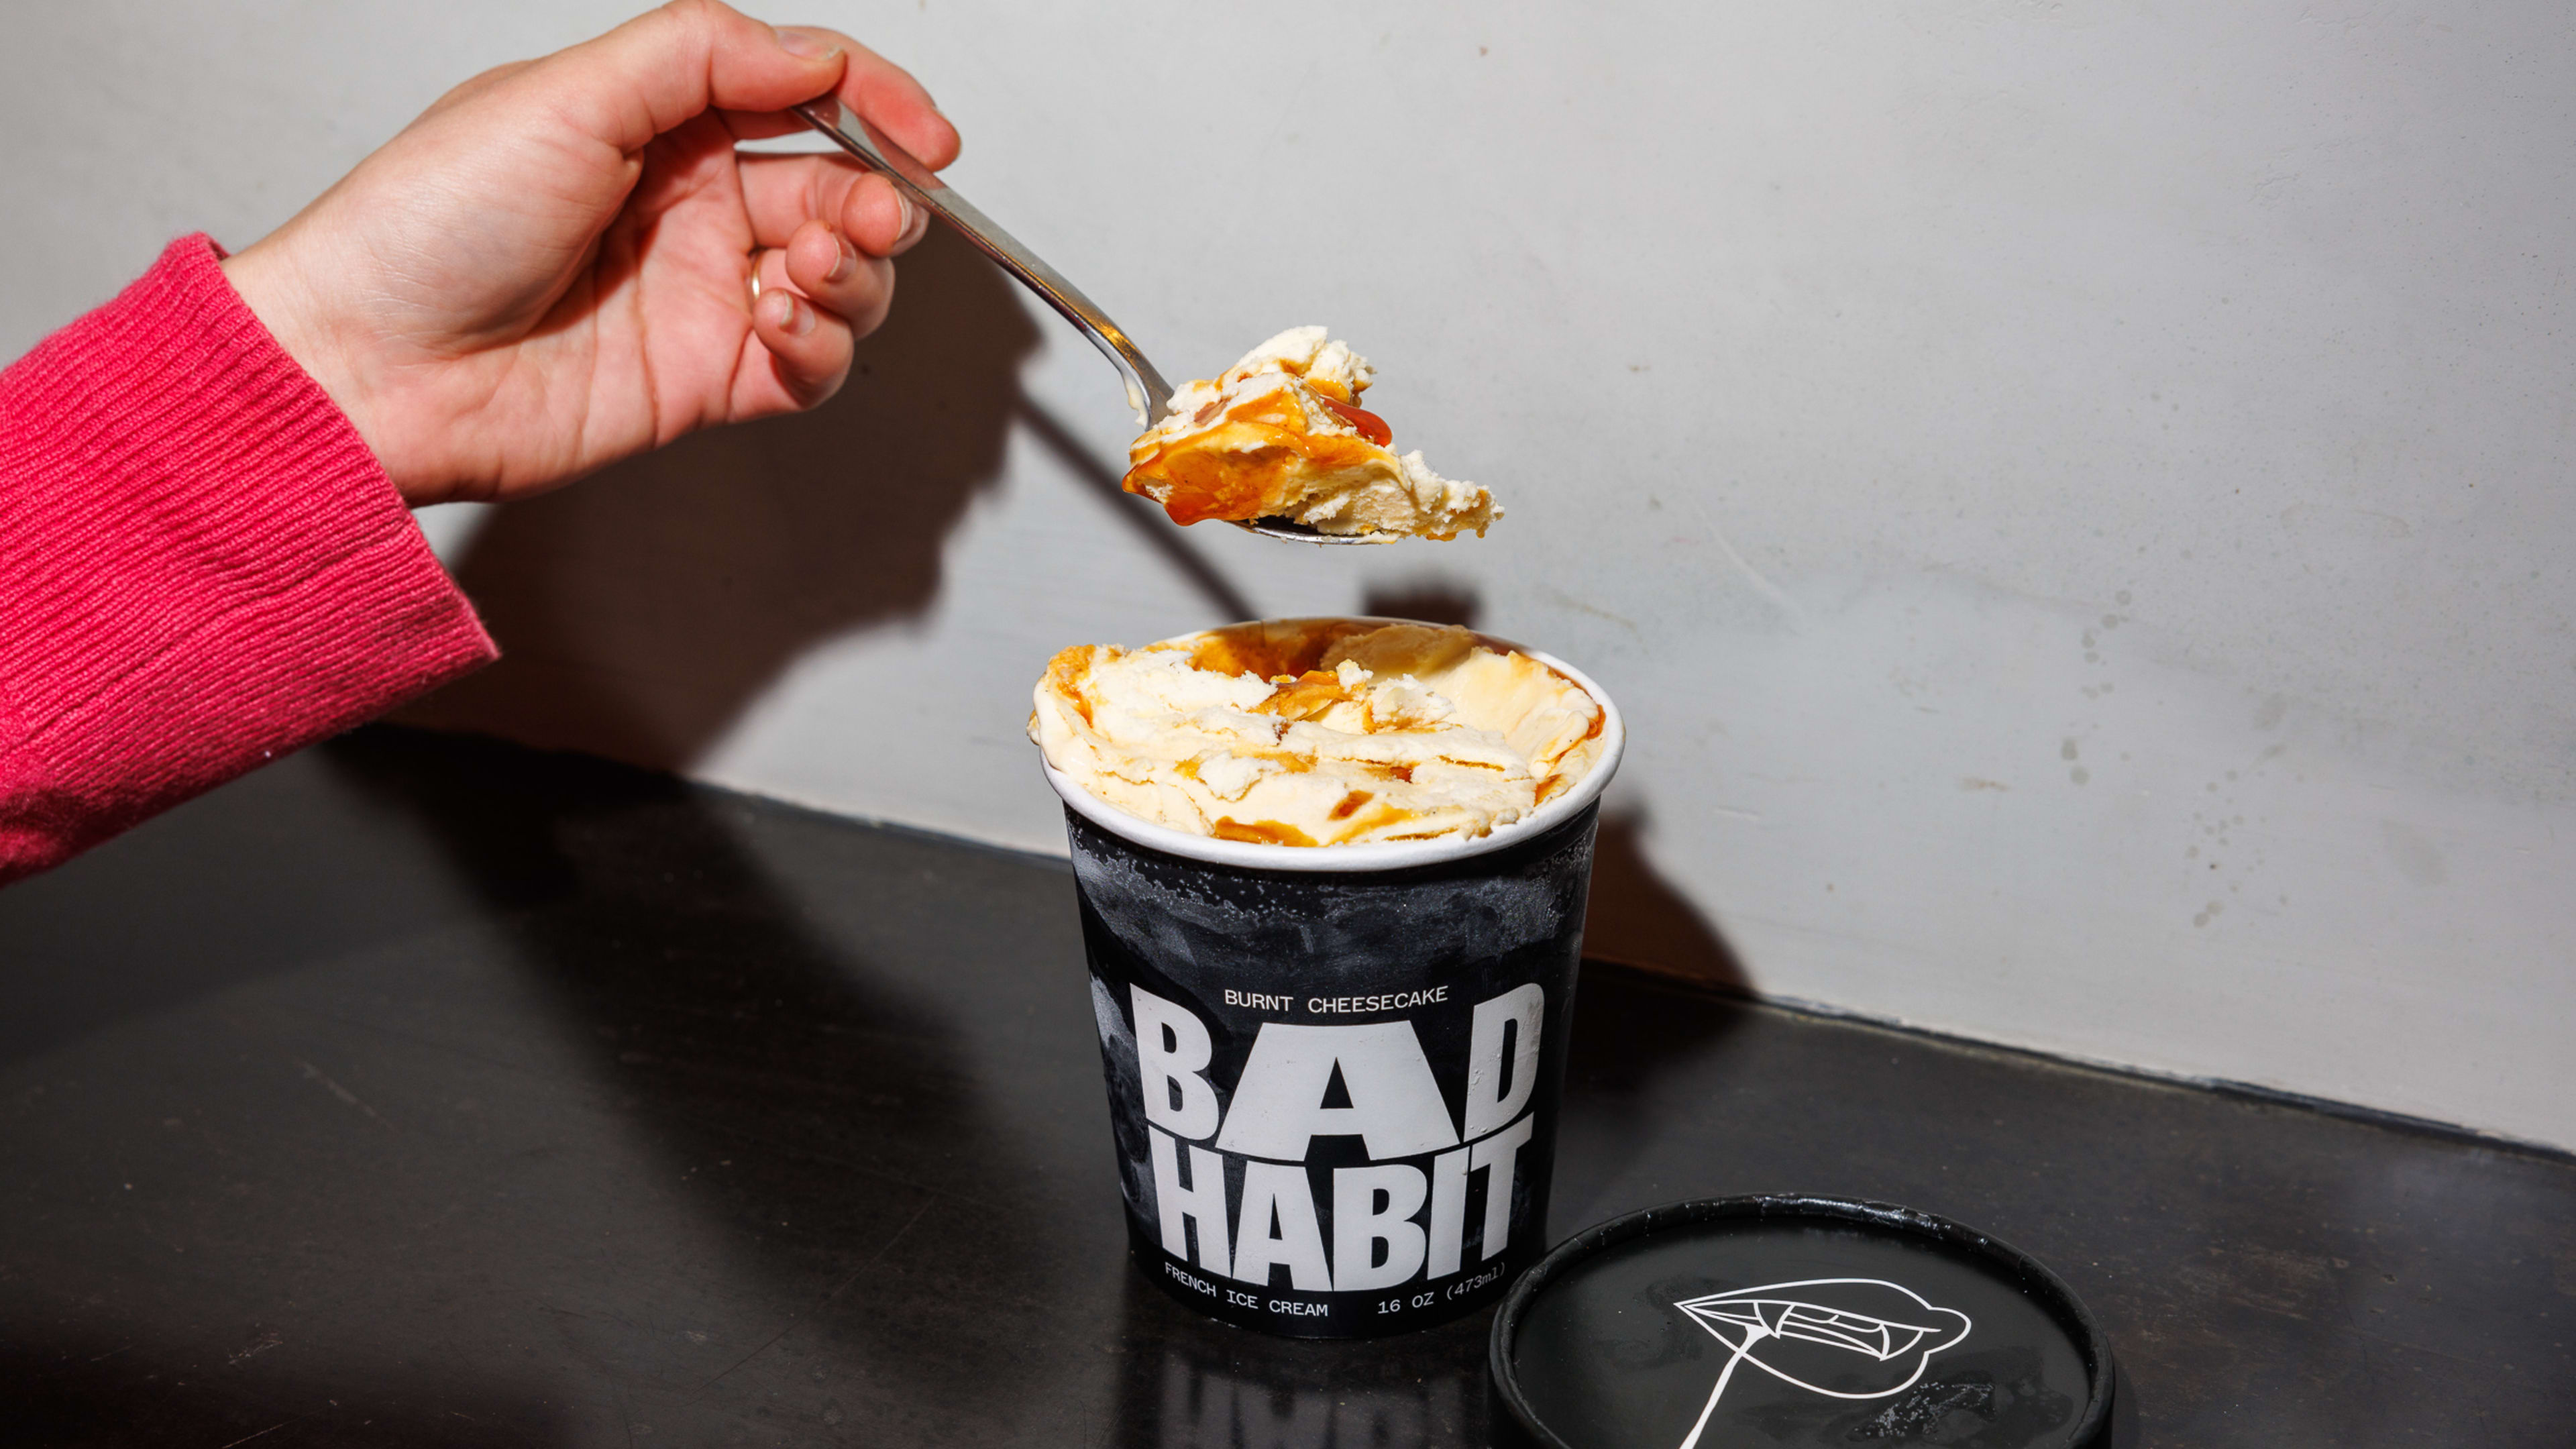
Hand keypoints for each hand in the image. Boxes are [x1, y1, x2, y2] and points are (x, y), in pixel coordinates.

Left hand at [221, 0, 959, 506]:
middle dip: (879, 200)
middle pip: (842, 189)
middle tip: (874, 215)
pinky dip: (821, 345)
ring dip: (854, 273)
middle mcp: (691, 207)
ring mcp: (703, 295)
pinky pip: (811, 365)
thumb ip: (700, 57)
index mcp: (660, 124)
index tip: (927, 133)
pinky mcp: (706, 380)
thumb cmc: (425, 227)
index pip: (802, 95)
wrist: (372, 365)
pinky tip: (779, 326)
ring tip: (806, 271)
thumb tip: (808, 53)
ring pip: (843, 279)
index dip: (876, 105)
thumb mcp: (564, 95)